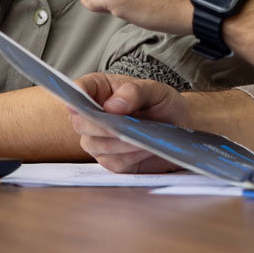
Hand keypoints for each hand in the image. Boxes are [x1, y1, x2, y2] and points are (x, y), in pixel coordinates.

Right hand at [68, 73, 190, 173]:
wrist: (180, 127)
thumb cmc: (162, 104)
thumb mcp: (154, 90)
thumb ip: (134, 92)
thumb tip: (111, 107)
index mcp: (98, 90)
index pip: (77, 90)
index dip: (73, 96)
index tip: (76, 103)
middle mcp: (93, 116)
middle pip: (81, 123)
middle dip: (101, 126)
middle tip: (123, 125)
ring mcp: (99, 141)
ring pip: (97, 145)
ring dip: (121, 142)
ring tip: (143, 136)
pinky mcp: (111, 161)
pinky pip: (113, 162)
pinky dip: (130, 156)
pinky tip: (146, 148)